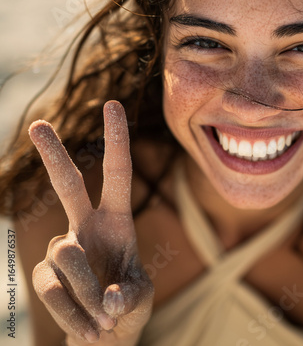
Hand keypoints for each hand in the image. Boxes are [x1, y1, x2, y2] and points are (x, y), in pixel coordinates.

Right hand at [29, 101, 153, 344]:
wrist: (105, 335)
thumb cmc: (128, 305)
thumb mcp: (140, 298)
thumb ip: (128, 296)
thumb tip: (109, 302)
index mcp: (117, 219)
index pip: (117, 173)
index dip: (116, 140)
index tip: (112, 104)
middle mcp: (86, 225)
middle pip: (67, 185)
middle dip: (53, 155)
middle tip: (36, 124)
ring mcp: (62, 249)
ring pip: (67, 258)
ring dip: (90, 294)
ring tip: (106, 318)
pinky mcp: (44, 275)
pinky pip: (54, 292)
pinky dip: (77, 315)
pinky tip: (91, 328)